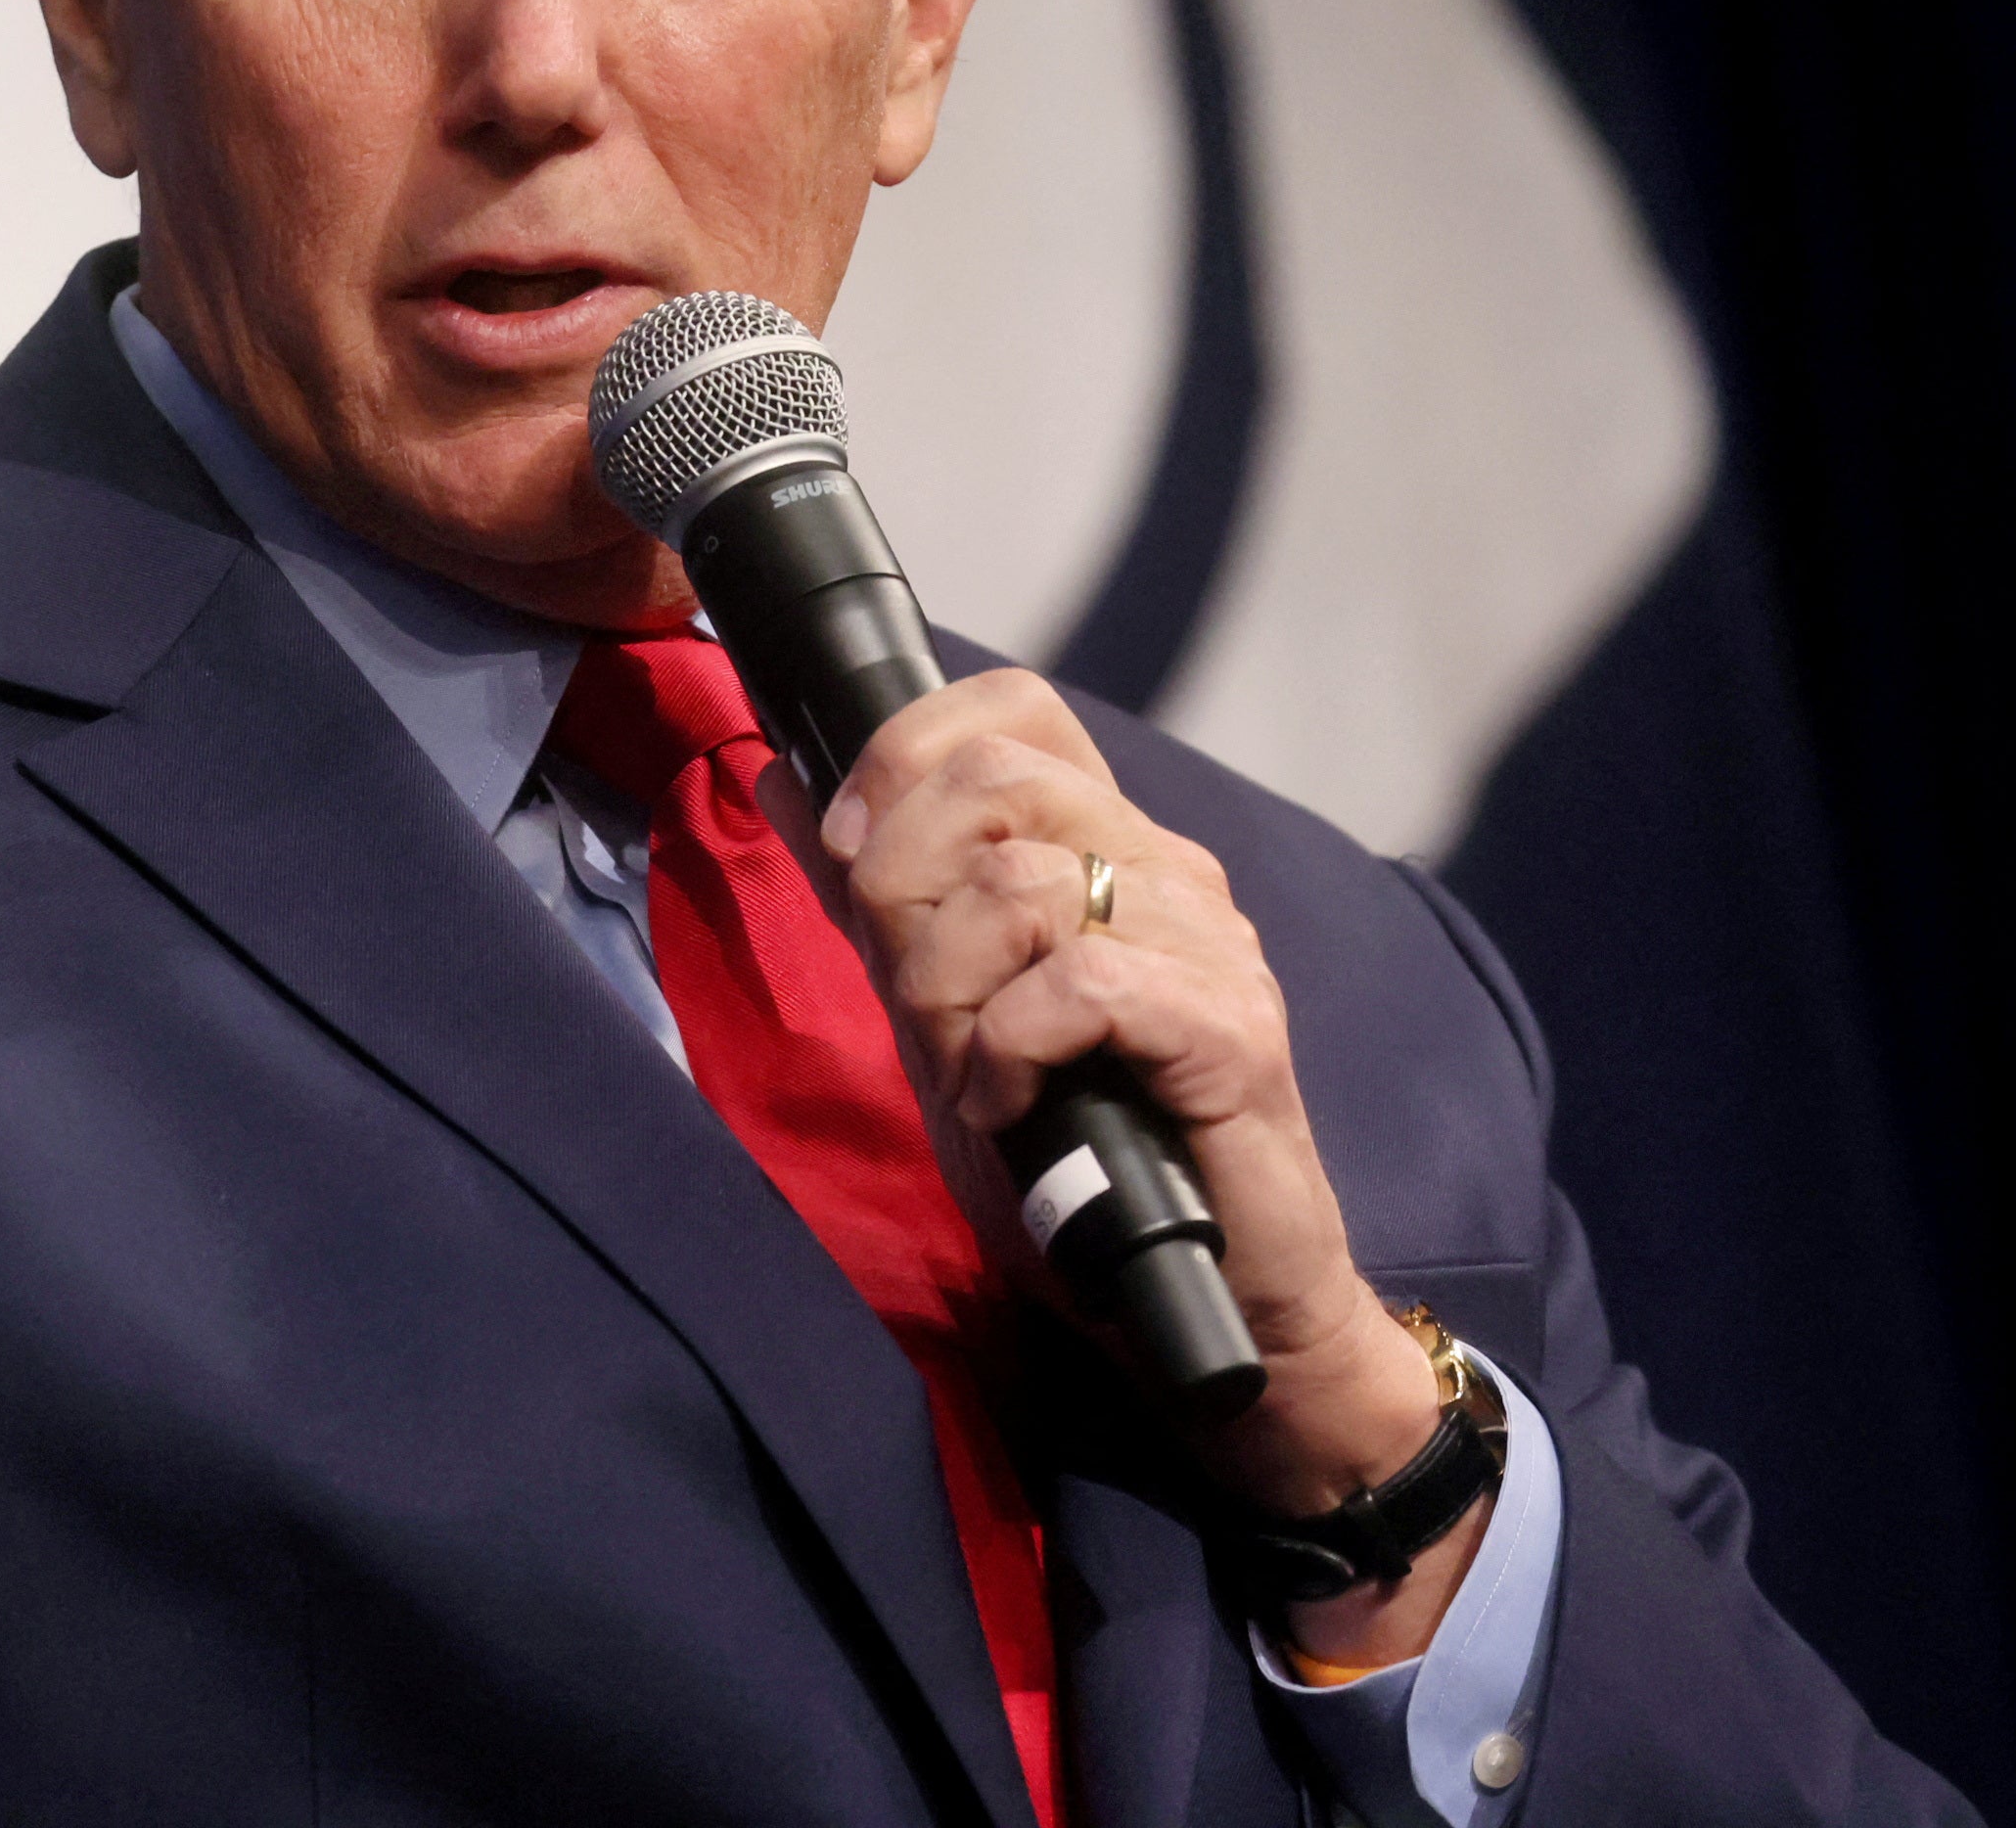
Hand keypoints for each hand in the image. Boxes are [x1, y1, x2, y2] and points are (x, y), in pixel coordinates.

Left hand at [763, 667, 1488, 1664]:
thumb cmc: (1085, 1167)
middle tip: (917, 1000)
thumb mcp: (946, 1016)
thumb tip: (782, 776)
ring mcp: (1208, 945)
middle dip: (902, 886)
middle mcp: (1168, 871)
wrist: (1208, 1307)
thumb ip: (874, 900)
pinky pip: (1081, 982)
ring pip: (1022, 883)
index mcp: (1108, 848)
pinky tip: (1012, 1102)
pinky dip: (1012, 1045)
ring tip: (974, 1074)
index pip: (1011, 708)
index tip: (854, 857)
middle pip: (995, 779)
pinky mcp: (1232, 1031)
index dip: (907, 756)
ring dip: (951, 988)